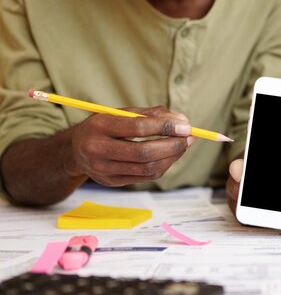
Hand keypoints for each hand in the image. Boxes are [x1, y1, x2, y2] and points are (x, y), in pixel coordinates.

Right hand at [66, 106, 194, 186]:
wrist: (75, 150)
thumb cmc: (105, 126)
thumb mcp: (122, 113)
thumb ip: (152, 114)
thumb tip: (183, 121)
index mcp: (99, 126)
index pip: (138, 127)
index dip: (165, 127)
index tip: (186, 125)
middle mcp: (98, 149)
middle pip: (143, 152)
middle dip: (173, 145)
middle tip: (190, 138)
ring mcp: (103, 169)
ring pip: (147, 168)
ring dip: (172, 157)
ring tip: (184, 145)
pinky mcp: (111, 182)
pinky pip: (145, 176)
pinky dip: (164, 165)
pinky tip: (171, 156)